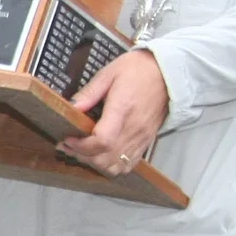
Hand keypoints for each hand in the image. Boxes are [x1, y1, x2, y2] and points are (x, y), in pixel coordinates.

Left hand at [60, 48, 168, 176]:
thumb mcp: (109, 73)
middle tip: (68, 146)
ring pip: (116, 166)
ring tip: (83, 151)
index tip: (68, 139)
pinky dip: (112, 166)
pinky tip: (102, 155)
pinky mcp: (147, 141)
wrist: (168, 72)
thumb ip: (89, 92)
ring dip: (96, 163)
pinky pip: (129, 164)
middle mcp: (134, 128)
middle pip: (106, 158)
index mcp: (123, 109)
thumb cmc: (138, 69)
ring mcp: (142, 137)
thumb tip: (71, 107)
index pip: (102, 140)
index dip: (81, 146)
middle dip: (82, 156)